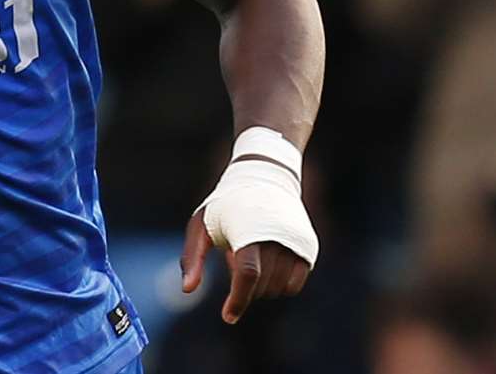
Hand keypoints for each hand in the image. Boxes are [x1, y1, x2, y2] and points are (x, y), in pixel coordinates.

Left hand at [179, 208, 311, 323]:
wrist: (264, 178)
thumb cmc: (225, 206)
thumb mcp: (201, 225)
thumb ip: (192, 257)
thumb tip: (187, 290)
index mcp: (248, 231)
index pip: (248, 274)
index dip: (238, 299)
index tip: (228, 317)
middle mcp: (276, 237)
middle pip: (261, 286)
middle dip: (244, 287)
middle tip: (233, 256)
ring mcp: (295, 243)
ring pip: (279, 289)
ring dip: (261, 286)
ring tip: (251, 253)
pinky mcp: (308, 248)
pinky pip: (294, 285)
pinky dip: (280, 284)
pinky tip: (267, 264)